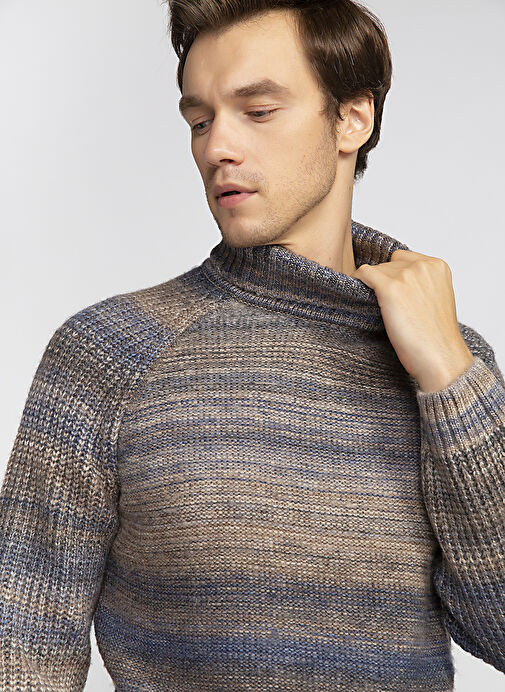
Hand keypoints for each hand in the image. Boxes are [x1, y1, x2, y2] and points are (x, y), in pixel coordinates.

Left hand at [351, 249, 473, 392]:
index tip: (393, 293)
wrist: (440, 358)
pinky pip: (363, 274)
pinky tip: (357, 295)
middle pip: (388, 263)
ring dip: (373, 288)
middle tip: (388, 308)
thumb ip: (421, 283)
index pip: (403, 258)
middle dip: (384, 283)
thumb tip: (391, 278)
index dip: (394, 275)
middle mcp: (423, 266)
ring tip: (383, 312)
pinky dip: (357, 282)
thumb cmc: (436, 337)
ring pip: (375, 271)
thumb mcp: (435, 300)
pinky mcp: (390, 288)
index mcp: (438, 266)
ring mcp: (407, 275)